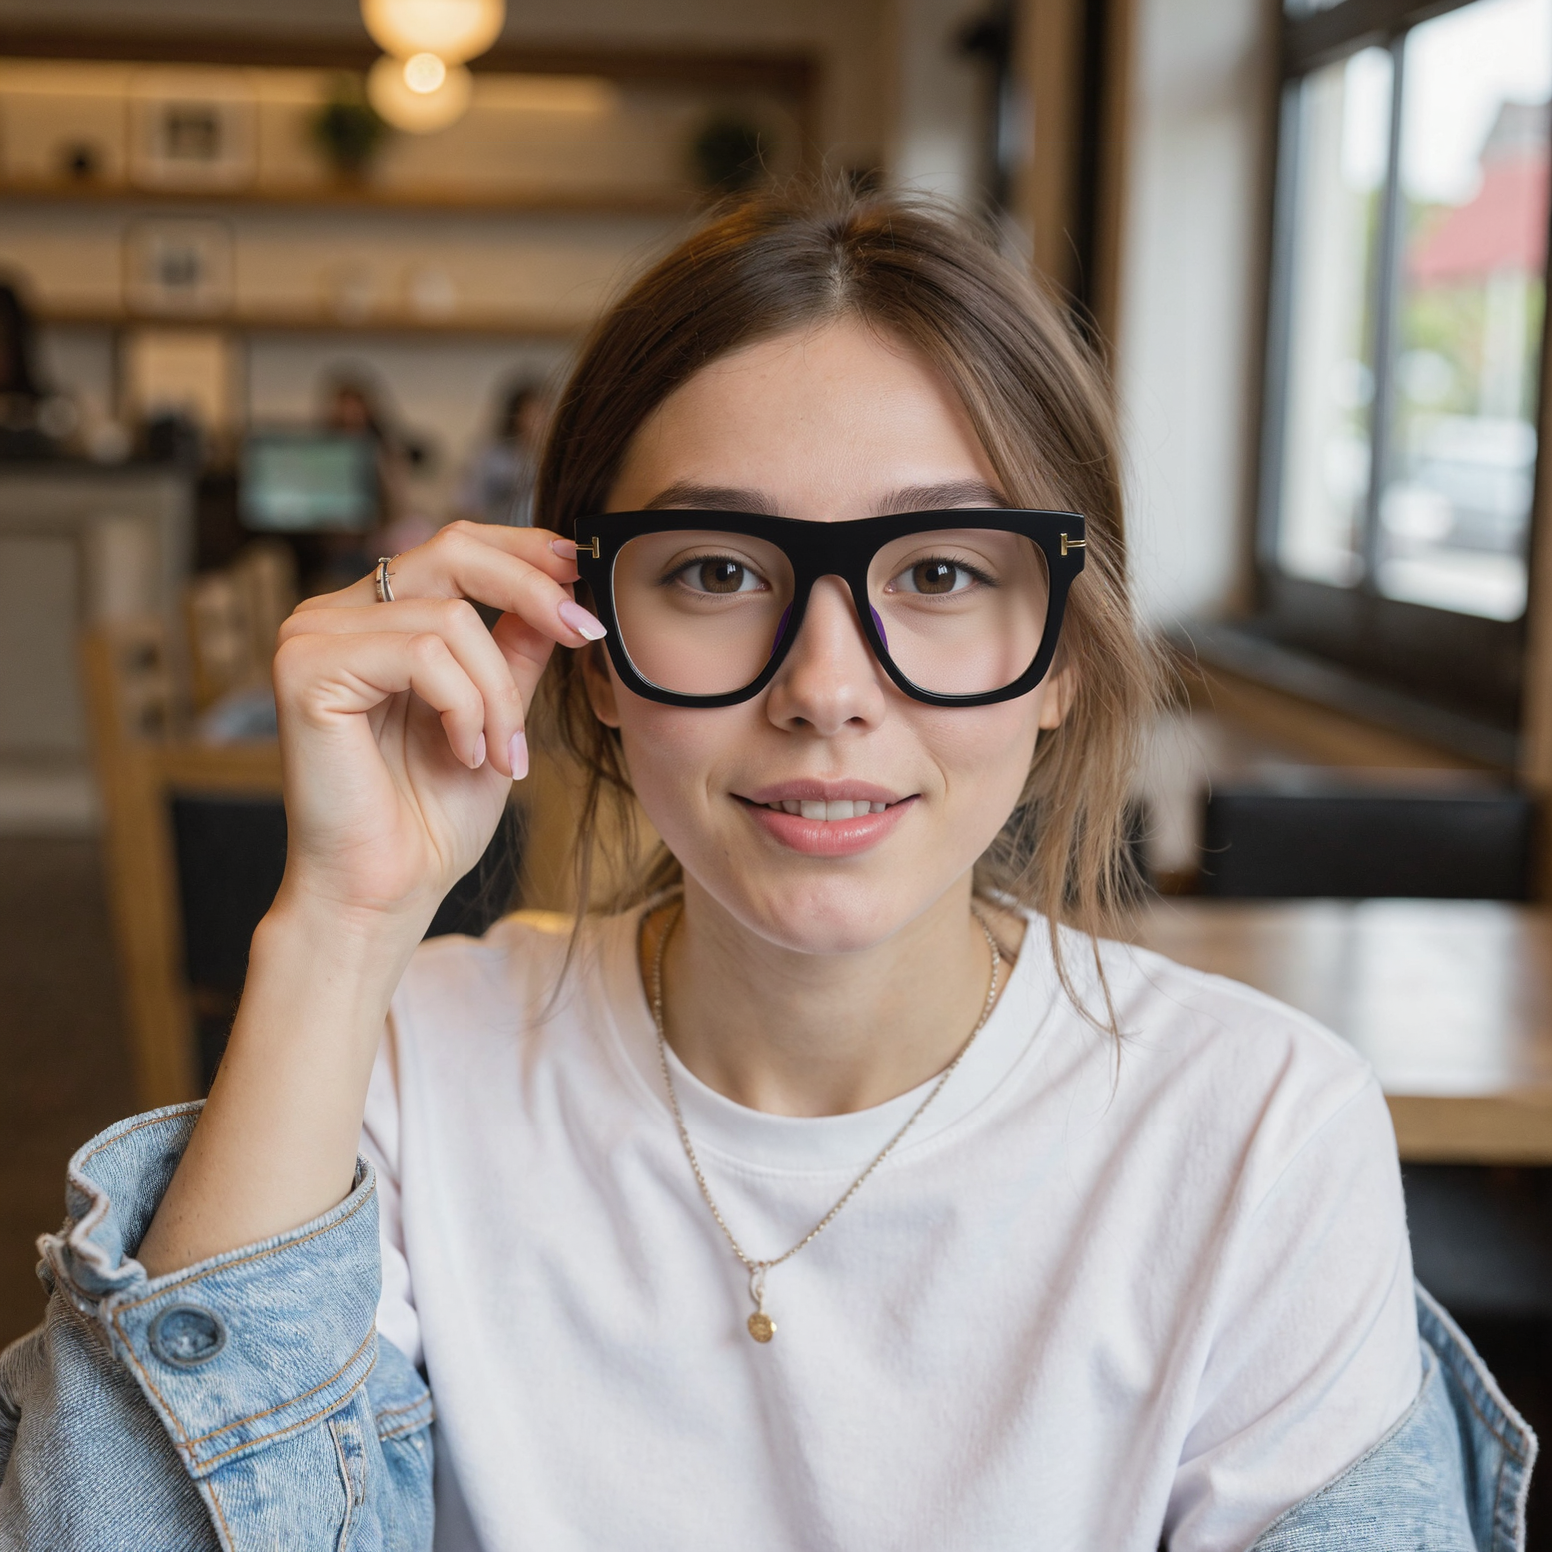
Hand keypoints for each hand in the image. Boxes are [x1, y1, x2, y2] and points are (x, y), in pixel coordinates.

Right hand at [270, 521, 604, 929]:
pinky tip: (465, 756)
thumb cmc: (430, 819)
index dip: (526, 550)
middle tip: (582, 631)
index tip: (586, 574)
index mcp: (373, 618)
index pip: (455, 545)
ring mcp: (311, 637)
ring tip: (503, 756)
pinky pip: (422, 654)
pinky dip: (464, 708)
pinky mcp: (304, 668)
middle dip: (532, 589)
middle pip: (452, 550)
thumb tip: (562, 585)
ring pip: (451, 618)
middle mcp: (332, 615)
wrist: (384, 893)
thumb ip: (515, 650)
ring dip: (499, 695)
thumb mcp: (496, 716)